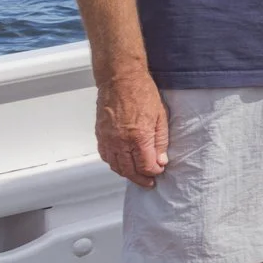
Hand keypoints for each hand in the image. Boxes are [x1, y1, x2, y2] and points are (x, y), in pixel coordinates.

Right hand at [96, 67, 168, 187]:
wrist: (120, 79)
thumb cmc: (142, 93)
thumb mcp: (161, 116)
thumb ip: (161, 141)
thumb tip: (161, 161)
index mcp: (138, 137)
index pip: (146, 166)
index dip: (154, 172)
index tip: (159, 171)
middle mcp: (120, 142)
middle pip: (129, 170)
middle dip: (140, 178)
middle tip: (148, 182)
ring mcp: (108, 139)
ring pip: (115, 166)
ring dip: (126, 174)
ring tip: (137, 176)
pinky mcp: (100, 135)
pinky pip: (106, 156)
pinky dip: (114, 164)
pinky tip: (122, 164)